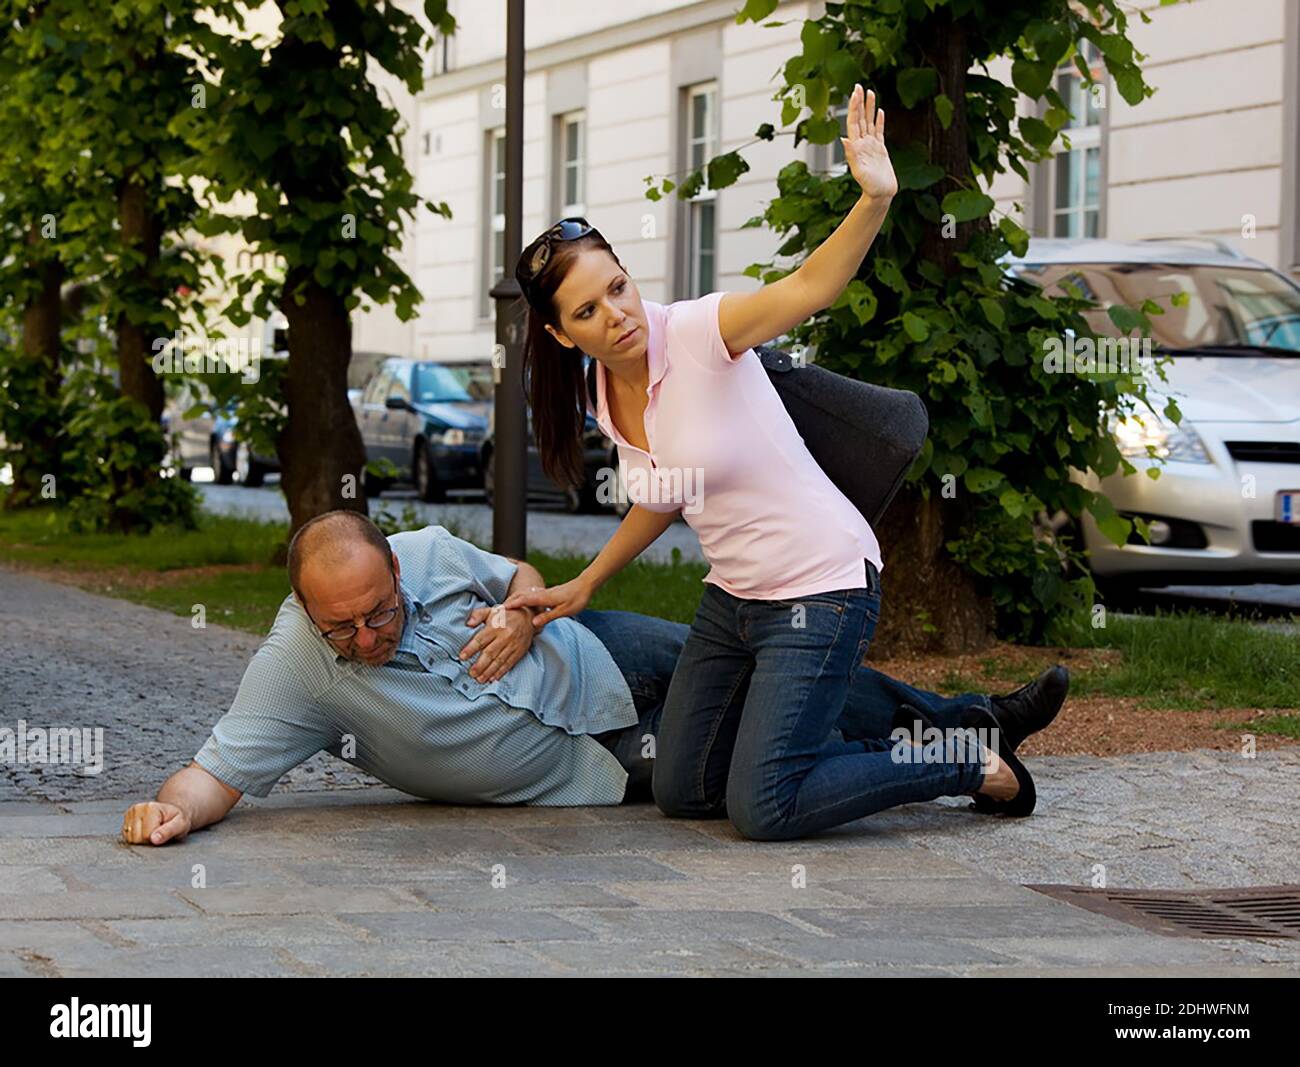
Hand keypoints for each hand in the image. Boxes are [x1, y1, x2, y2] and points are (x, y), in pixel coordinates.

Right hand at [121, 801, 189, 845]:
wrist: (171, 813)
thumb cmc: (177, 819)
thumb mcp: (180, 825)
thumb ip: (168, 831)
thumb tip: (154, 839)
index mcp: (150, 808)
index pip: (147, 835)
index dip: (157, 838)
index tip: (164, 831)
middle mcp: (137, 808)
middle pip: (136, 838)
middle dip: (148, 840)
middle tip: (159, 831)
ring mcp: (130, 814)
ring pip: (130, 839)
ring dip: (142, 840)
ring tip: (153, 831)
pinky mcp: (126, 820)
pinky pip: (127, 838)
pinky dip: (136, 838)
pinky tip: (145, 831)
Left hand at [459, 604, 535, 681]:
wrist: (528, 617)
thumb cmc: (507, 615)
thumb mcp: (491, 611)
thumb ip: (478, 615)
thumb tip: (468, 623)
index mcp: (496, 626)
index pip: (481, 639)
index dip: (471, 649)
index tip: (463, 657)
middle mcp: (504, 636)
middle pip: (490, 653)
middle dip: (480, 665)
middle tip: (472, 673)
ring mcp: (513, 645)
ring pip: (499, 661)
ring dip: (489, 671)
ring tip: (480, 679)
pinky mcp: (519, 652)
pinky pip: (509, 663)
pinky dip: (501, 672)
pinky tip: (494, 678)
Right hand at [500, 575, 593, 630]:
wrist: (585, 586)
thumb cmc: (577, 599)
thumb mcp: (564, 611)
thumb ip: (548, 616)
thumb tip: (533, 624)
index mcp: (544, 598)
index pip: (523, 600)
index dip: (511, 605)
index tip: (499, 611)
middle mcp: (541, 593)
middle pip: (520, 595)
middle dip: (508, 602)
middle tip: (495, 611)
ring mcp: (543, 592)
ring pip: (523, 594)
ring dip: (513, 599)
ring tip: (504, 607)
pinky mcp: (545, 593)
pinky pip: (528, 594)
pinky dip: (520, 598)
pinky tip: (519, 602)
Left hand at [841, 83, 896, 201]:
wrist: (880, 195)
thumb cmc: (870, 187)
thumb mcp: (859, 171)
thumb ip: (851, 155)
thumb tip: (844, 139)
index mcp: (857, 147)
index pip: (854, 122)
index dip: (854, 107)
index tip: (855, 93)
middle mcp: (863, 144)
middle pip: (861, 118)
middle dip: (860, 102)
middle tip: (859, 86)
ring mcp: (871, 146)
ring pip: (870, 122)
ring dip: (869, 107)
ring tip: (870, 93)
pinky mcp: (880, 150)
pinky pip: (879, 131)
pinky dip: (879, 120)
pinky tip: (879, 112)